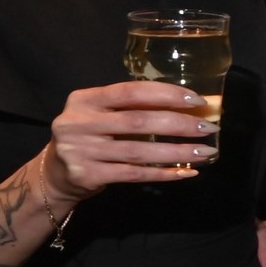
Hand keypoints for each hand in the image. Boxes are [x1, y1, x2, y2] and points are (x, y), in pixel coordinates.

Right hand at [40, 81, 221, 203]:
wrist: (56, 173)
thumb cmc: (91, 136)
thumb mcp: (101, 114)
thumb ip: (132, 106)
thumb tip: (188, 104)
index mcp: (84, 99)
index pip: (131, 91)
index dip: (166, 94)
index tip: (197, 101)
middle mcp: (78, 123)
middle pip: (139, 121)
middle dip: (179, 124)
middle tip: (209, 128)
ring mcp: (80, 151)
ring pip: (140, 151)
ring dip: (178, 152)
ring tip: (205, 152)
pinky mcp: (87, 175)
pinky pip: (134, 174)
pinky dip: (164, 173)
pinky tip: (186, 172)